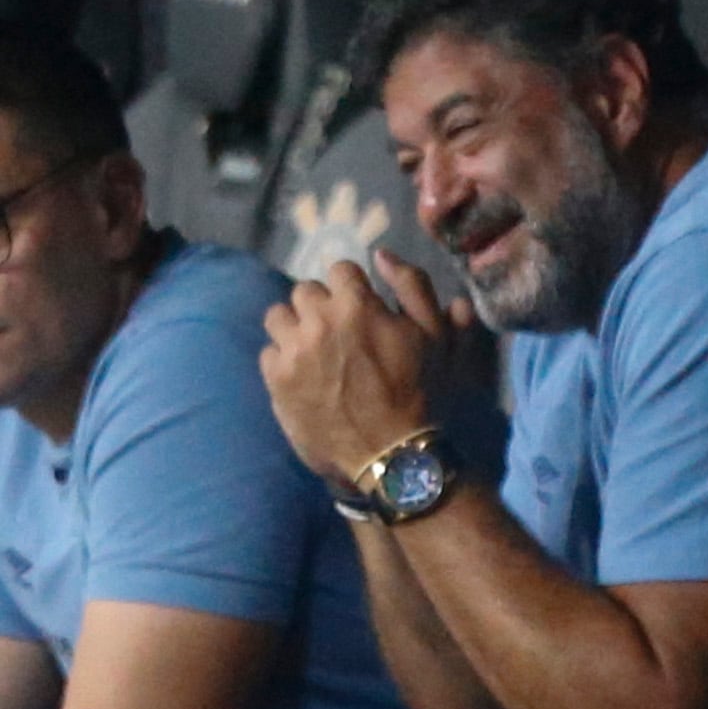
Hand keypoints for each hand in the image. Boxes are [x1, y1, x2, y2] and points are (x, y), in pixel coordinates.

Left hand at [261, 253, 459, 488]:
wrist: (392, 454)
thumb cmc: (422, 392)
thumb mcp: (436, 336)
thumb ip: (413, 286)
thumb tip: (382, 254)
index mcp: (358, 304)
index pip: (340, 270)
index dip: (354, 291)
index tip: (363, 312)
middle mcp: (318, 319)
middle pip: (306, 291)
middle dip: (323, 308)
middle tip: (341, 336)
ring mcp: (292, 348)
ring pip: (279, 316)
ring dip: (296, 328)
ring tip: (314, 353)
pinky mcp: (275, 377)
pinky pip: (269, 352)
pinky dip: (284, 360)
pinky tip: (305, 378)